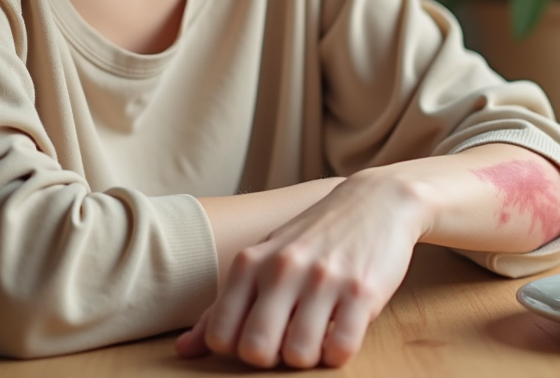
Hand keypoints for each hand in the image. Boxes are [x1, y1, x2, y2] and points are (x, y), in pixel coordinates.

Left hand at [175, 170, 428, 367]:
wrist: (376, 201)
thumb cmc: (313, 237)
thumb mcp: (264, 259)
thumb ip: (225, 305)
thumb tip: (182, 350)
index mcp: (251, 262)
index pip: (220, 335)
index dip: (238, 348)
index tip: (260, 334)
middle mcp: (283, 269)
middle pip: (255, 351)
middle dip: (272, 358)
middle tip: (289, 340)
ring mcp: (324, 279)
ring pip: (298, 355)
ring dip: (308, 357)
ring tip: (318, 334)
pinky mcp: (363, 291)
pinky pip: (341, 348)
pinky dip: (339, 352)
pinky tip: (343, 330)